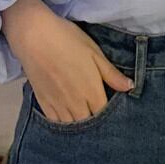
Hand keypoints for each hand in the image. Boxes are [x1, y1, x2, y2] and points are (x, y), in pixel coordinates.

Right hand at [5, 5, 133, 123]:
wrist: (34, 37)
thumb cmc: (68, 40)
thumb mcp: (94, 52)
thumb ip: (111, 74)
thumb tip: (130, 87)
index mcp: (91, 91)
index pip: (104, 114)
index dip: (110, 114)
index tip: (112, 108)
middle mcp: (76, 104)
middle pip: (89, 124)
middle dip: (95, 120)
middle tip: (97, 112)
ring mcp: (58, 106)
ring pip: (72, 126)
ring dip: (80, 125)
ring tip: (83, 116)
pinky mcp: (43, 103)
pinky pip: (55, 123)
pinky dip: (63, 124)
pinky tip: (67, 118)